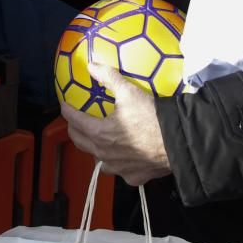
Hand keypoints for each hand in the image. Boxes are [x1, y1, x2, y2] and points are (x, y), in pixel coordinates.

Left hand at [61, 62, 170, 185]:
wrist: (178, 142)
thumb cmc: (151, 117)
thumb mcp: (129, 92)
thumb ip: (108, 77)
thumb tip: (91, 64)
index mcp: (99, 133)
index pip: (74, 121)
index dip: (67, 111)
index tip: (65, 106)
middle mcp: (104, 154)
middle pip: (80, 142)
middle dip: (75, 130)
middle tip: (76, 121)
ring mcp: (118, 169)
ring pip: (98, 160)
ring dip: (94, 149)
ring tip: (98, 140)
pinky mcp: (133, 177)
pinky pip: (119, 170)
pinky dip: (117, 162)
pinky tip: (123, 157)